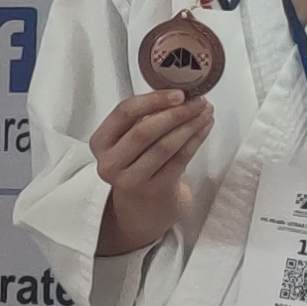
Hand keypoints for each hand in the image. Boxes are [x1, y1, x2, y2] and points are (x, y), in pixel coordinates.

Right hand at [90, 87, 213, 257]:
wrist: (139, 213)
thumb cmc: (136, 168)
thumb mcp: (127, 144)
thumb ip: (142, 119)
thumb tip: (178, 92)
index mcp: (100, 143)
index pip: (124, 113)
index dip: (153, 100)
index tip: (178, 93)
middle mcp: (110, 163)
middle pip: (145, 130)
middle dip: (177, 112)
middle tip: (199, 101)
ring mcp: (131, 180)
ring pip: (165, 145)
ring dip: (190, 125)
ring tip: (206, 113)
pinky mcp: (155, 191)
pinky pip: (179, 160)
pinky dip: (195, 140)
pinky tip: (204, 129)